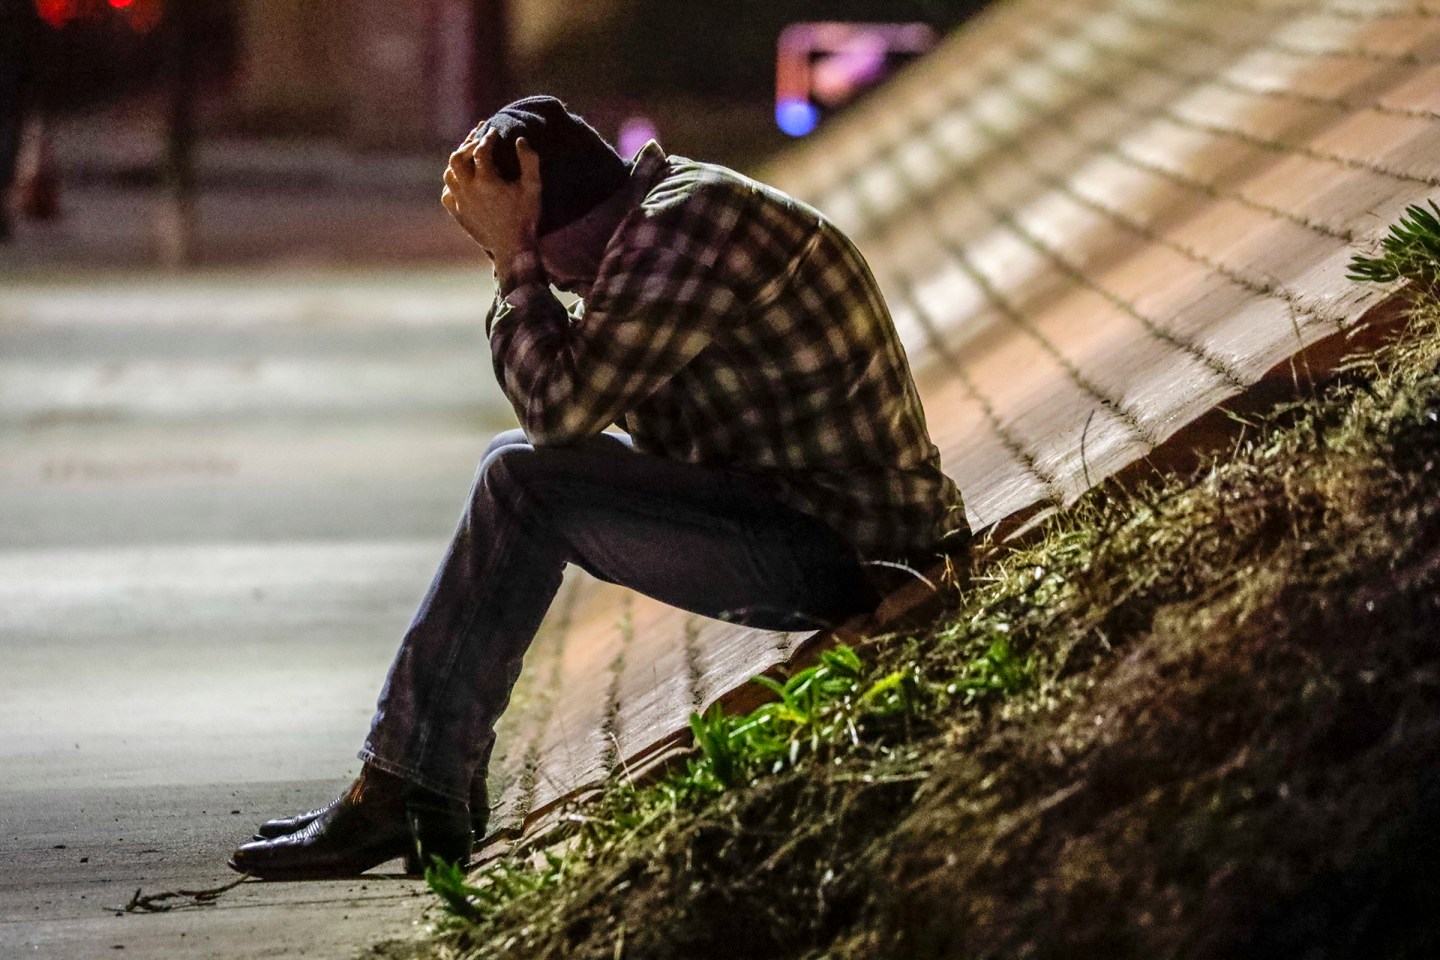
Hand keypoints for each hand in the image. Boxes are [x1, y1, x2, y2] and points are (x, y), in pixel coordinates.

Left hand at [441, 129, 540, 266]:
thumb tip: (520, 139)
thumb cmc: (525, 217)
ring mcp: (460, 203)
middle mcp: (468, 190)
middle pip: (457, 157)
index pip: (481, 149)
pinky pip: (447, 192)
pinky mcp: (458, 213)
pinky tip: (463, 179)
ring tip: (470, 155)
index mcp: (487, 181)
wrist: (513, 248)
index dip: (487, 136)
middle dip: (467, 144)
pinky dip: (453, 182)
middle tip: (478, 138)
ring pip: (449, 173)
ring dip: (458, 162)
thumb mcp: (533, 187)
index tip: (493, 131)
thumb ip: (529, 161)